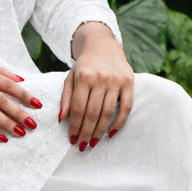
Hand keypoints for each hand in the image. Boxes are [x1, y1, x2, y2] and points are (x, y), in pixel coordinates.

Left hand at [59, 23, 133, 150]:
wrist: (103, 44)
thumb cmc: (84, 65)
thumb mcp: (71, 78)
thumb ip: (66, 98)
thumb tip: (62, 119)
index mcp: (84, 77)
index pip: (79, 108)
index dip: (75, 126)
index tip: (72, 139)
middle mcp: (101, 78)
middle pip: (92, 113)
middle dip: (86, 133)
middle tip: (83, 146)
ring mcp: (116, 81)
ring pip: (108, 113)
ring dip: (100, 131)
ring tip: (94, 142)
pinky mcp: (129, 82)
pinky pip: (126, 107)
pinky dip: (119, 122)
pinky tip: (111, 133)